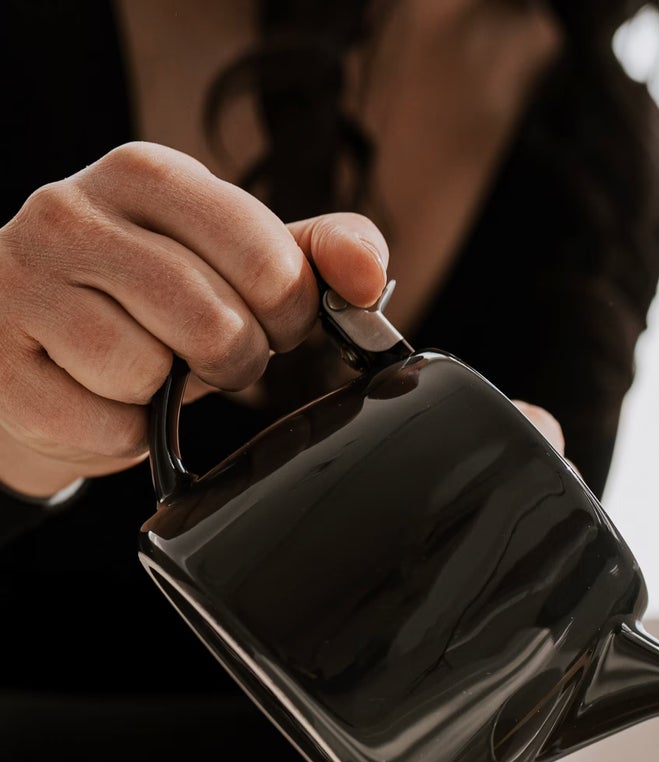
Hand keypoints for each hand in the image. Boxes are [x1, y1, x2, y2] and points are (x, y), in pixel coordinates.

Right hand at [0, 141, 388, 498]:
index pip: (267, 260)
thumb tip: (367, 272)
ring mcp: (24, 284)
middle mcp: (72, 212)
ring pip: (149, 375)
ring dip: (163, 398)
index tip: (265, 321)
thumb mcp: (232, 263)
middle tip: (203, 356)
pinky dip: (121, 435)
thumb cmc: (145, 305)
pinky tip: (96, 398)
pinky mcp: (2, 364)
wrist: (34, 352)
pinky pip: (107, 427)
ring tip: (139, 371)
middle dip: (232, 363)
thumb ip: (312, 256)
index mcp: (146, 174)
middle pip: (214, 325)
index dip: (287, 316)